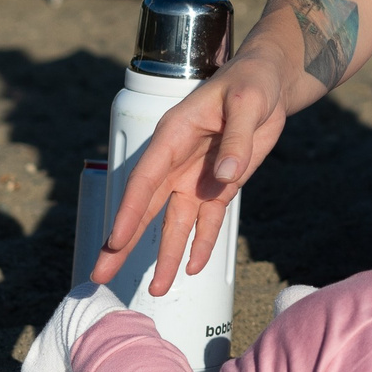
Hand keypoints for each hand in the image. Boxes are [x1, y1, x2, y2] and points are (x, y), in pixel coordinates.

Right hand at [89, 49, 291, 293]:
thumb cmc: (252, 83)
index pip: (145, 179)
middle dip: (124, 243)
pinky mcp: (219, 186)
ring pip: (175, 222)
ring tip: (156, 289)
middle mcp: (177, 161)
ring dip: (166, 254)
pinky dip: (202, 243)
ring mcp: (196, 177)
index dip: (129, 211)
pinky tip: (192, 268)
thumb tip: (225, 179)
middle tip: (101, 274)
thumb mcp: (247, 102)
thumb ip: (236, 139)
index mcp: (173, 135)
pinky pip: (208, 220)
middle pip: (146, 207)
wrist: (270, 83)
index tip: (116, 240)